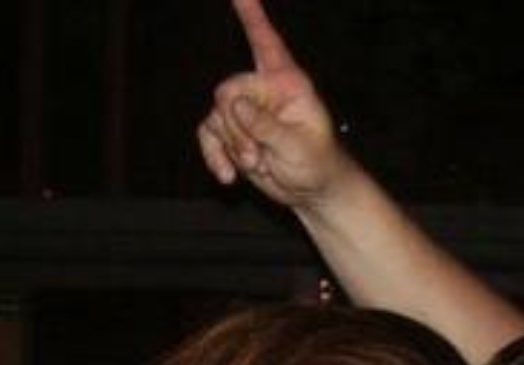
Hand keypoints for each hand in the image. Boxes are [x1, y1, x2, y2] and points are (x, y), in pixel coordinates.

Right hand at [197, 0, 351, 204]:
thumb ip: (266, 125)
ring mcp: (244, 109)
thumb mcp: (297, 146)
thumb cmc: (315, 164)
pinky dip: (214, 155)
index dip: (251, 16)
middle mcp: (263, 89)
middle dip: (237, 129)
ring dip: (231, 147)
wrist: (311, 189)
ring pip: (217, 116)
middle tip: (259, 156)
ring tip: (257, 164)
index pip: (265, 41)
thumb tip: (234, 104)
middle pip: (228, 92)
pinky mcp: (231, 130)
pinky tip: (228, 176)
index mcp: (287, 81)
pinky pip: (208, 134)